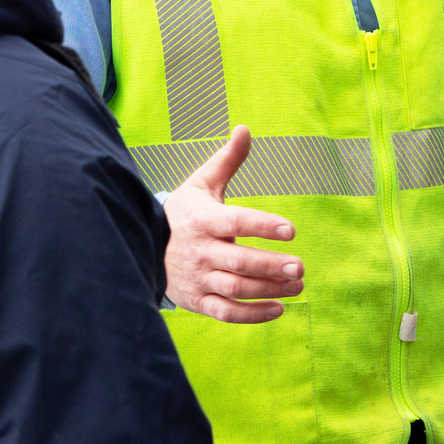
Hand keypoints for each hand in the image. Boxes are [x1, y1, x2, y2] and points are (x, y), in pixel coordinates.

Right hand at [161, 126, 302, 322]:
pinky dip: (253, 315)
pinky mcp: (197, 301)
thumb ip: (226, 160)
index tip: (291, 230)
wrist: (142, 246)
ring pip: (236, 289)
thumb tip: (245, 129)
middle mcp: (200, 251)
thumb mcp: (201, 184)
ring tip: (298, 285)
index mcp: (203, 220)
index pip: (236, 223)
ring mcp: (198, 279)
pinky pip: (226, 313)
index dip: (262, 226)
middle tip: (300, 267)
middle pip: (239, 262)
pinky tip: (279, 309)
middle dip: (271, 265)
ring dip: (269, 290)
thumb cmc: (183, 212)